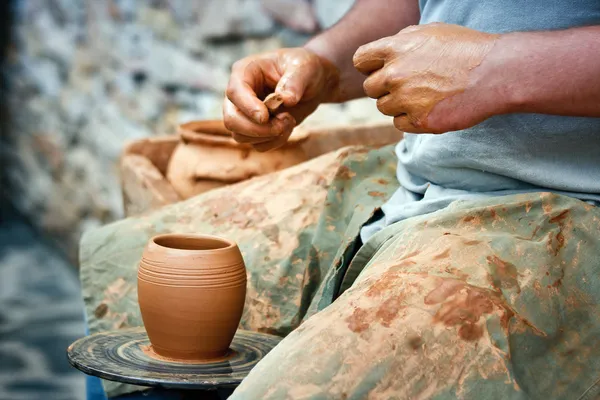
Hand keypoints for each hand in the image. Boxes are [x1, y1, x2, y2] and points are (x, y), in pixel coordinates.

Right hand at [224, 48, 339, 150]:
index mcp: (246, 71)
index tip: (265, 117)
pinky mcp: (255, 128)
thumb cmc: (304, 68)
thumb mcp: (305, 67)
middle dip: (256, 129)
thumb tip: (286, 99)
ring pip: (241, 136)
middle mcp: (240, 94)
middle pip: (231, 119)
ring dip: (268, 136)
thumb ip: (295, 81)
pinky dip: (274, 141)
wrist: (312, 83)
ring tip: (289, 120)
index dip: (248, 107)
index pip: (235, 92)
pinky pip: (257, 144)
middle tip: (281, 124)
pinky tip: (287, 127)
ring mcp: (245, 113)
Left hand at [353, 23, 500, 133]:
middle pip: (370, 89)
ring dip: (398, 104)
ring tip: (424, 95)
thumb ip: (402, 41)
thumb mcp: (431, 32)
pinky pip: (399, 124)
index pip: (361, 60)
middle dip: (384, 88)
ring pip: (384, 108)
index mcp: (395, 48)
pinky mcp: (418, 122)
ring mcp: (405, 100)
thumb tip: (385, 52)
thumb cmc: (466, 49)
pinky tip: (430, 108)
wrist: (495, 73)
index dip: (370, 66)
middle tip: (408, 86)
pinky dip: (411, 119)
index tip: (382, 70)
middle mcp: (395, 74)